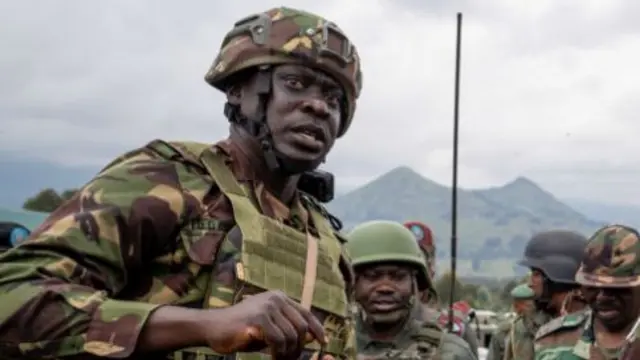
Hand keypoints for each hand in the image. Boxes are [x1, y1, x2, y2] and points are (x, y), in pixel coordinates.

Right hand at [203, 290, 325, 358]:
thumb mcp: (267, 328)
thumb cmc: (240, 331)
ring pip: (292, 336)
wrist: (212, 328)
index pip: (306, 313)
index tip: (323, 343)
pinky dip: (278, 353)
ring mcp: (267, 307)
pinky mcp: (258, 318)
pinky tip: (272, 358)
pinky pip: (278, 340)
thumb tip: (312, 339)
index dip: (317, 329)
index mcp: (279, 297)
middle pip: (302, 326)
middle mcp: (275, 298)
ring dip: (288, 353)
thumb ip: (286, 330)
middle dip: (300, 347)